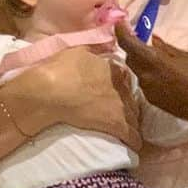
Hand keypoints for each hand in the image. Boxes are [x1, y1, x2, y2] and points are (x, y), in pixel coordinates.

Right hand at [20, 46, 141, 151]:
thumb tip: (105, 43)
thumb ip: (94, 50)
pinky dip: (134, 140)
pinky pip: (133, 136)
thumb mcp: (78, 50)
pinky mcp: (117, 125)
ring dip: (132, 123)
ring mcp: (121, 107)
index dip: (121, 87)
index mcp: (113, 70)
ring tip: (126, 130)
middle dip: (129, 106)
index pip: (125, 79)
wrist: (51, 91)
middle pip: (133, 99)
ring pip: (135, 118)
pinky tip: (133, 145)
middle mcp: (122, 88)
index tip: (115, 93)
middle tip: (120, 113)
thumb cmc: (60, 69)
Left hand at [115, 25, 187, 124]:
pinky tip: (165, 75)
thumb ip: (165, 48)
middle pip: (130, 58)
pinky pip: (145, 82)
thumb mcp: (185, 57)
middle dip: (133, 48)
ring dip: (142, 62)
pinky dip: (149, 74)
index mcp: (154, 61)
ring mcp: (146, 89)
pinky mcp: (150, 100)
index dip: (121, 32)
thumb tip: (153, 39)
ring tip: (160, 60)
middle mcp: (145, 75)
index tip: (120, 23)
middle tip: (143, 40)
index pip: (128, 44)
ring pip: (138, 70)